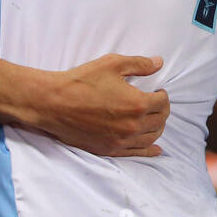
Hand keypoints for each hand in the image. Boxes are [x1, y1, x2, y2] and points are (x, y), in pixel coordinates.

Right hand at [29, 54, 169, 156]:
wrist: (53, 103)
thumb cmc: (81, 81)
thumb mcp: (112, 64)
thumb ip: (139, 64)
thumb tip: (158, 62)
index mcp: (137, 104)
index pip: (162, 103)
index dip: (163, 95)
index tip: (157, 90)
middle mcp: (132, 126)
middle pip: (159, 121)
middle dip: (162, 110)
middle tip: (157, 103)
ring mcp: (121, 140)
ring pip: (151, 138)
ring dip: (157, 128)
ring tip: (155, 120)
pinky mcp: (109, 149)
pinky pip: (136, 153)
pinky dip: (149, 151)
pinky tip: (156, 149)